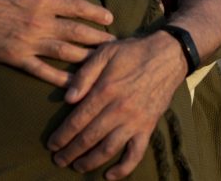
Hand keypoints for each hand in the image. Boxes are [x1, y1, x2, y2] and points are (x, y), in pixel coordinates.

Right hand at [0, 0, 114, 86]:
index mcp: (42, 0)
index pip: (77, 7)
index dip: (96, 13)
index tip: (110, 18)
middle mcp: (39, 23)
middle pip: (77, 33)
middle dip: (98, 39)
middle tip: (114, 45)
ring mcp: (28, 43)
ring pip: (65, 53)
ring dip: (86, 58)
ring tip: (102, 63)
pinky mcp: (16, 58)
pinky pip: (42, 71)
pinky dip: (59, 78)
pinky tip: (74, 84)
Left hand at [47, 32, 186, 179]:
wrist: (168, 56)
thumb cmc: (133, 52)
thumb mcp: (105, 52)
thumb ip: (84, 74)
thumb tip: (68, 99)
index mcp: (105, 91)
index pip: (77, 120)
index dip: (62, 135)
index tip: (52, 144)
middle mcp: (118, 110)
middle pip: (89, 138)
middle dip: (70, 152)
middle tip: (58, 159)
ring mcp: (135, 121)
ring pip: (108, 149)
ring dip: (90, 162)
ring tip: (77, 166)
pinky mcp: (148, 127)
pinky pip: (135, 154)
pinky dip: (123, 168)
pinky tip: (109, 175)